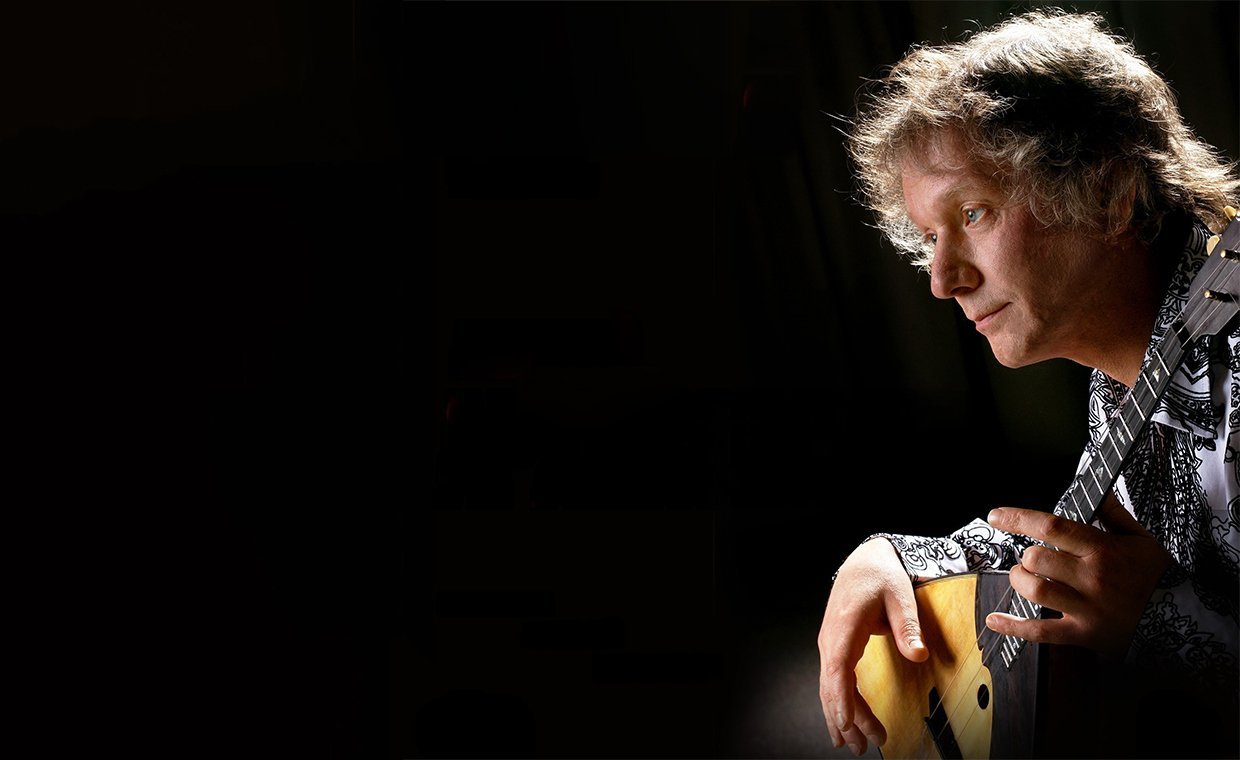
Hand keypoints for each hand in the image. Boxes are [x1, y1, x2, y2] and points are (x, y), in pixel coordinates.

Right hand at [817, 538, 927, 756]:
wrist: (863, 562)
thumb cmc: (880, 576)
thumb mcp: (900, 595)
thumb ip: (908, 627)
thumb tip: (919, 654)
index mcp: (845, 626)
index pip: (837, 668)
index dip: (841, 697)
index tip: (847, 723)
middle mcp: (831, 639)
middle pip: (833, 686)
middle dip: (847, 719)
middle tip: (865, 746)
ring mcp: (830, 645)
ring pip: (830, 689)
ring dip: (841, 718)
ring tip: (853, 746)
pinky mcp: (835, 649)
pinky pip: (833, 682)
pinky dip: (837, 705)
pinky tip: (842, 726)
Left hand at [984, 496, 1171, 658]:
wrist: (1180, 619)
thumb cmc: (1156, 576)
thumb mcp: (1141, 539)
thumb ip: (1113, 514)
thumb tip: (1095, 491)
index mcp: (1103, 550)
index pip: (1052, 526)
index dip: (1018, 518)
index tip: (996, 516)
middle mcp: (1092, 578)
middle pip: (1037, 559)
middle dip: (1024, 556)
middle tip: (1028, 558)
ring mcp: (1087, 608)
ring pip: (1036, 590)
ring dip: (1019, 581)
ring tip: (1023, 577)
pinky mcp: (1083, 633)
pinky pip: (1041, 632)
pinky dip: (1013, 627)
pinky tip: (995, 620)